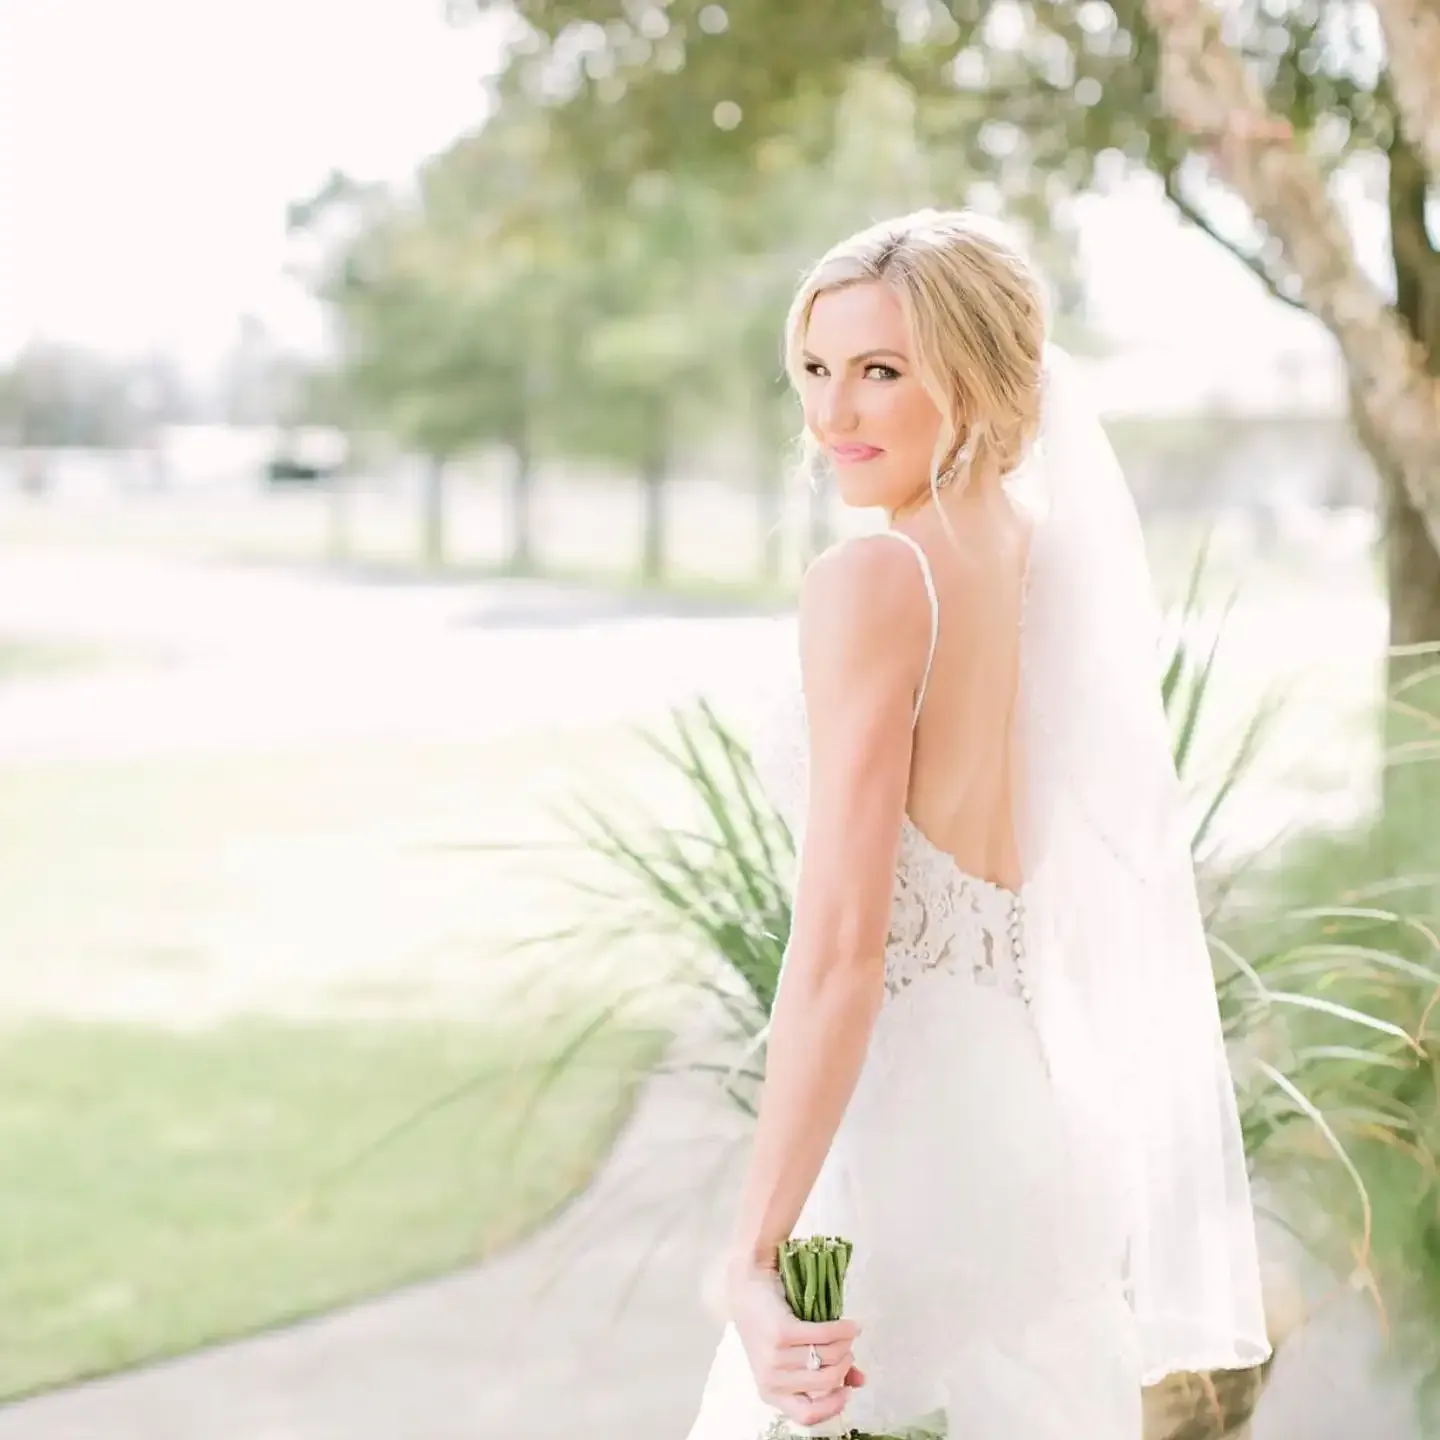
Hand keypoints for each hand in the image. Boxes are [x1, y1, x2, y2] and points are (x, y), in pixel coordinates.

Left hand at [727, 1263, 864, 1429]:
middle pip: (827, 1382)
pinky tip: (850, 1325)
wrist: (747, 1289)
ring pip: (828, 1358)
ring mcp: (775, 1357)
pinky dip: (843, 1331)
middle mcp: (772, 1380)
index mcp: (772, 1393)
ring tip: (847, 1335)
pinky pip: (824, 1336)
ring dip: (845, 1346)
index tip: (848, 1391)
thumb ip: (823, 1373)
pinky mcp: (782, 1332)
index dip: (833, 1406)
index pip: (807, 1415)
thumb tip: (859, 1382)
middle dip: (845, 1365)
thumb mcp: (793, 1357)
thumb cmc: (771, 1325)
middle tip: (847, 1350)